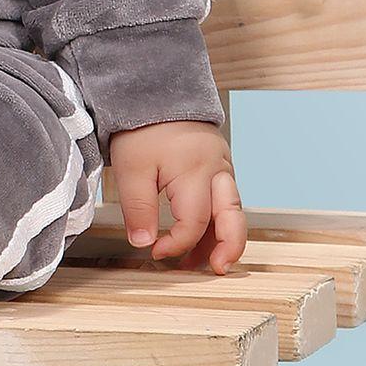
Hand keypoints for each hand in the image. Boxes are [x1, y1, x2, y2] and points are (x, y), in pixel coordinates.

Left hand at [108, 120, 245, 273]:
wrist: (156, 95)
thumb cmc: (143, 129)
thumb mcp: (131, 168)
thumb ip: (138, 208)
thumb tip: (143, 244)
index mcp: (196, 170)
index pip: (194, 222)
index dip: (177, 244)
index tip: (155, 253)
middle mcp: (218, 171)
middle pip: (233, 217)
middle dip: (229, 247)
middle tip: (218, 270)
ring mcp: (223, 169)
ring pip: (233, 212)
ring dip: (222, 239)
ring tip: (204, 264)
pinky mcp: (220, 169)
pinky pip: (226, 201)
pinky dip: (218, 222)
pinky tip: (203, 240)